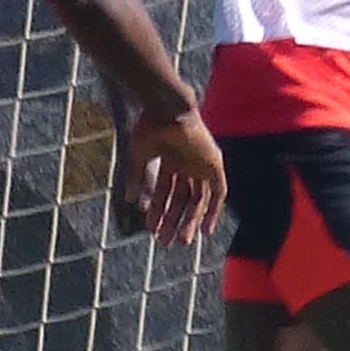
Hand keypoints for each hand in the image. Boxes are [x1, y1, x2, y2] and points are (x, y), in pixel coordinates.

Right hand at [119, 107, 226, 244]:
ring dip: (190, 221)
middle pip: (183, 199)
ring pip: (198, 199)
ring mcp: (201, 162)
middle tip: (166, 242)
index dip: (158, 211)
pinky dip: (213, 210)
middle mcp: (187, 162)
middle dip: (173, 220)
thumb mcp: (138, 156)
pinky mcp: (214, 162)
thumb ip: (135, 177)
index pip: (165, 192)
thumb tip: (130, 200)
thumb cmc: (149, 126)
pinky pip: (218, 191)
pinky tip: (205, 229)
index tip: (152, 229)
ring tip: (181, 241)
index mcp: (169, 158)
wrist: (166, 108)